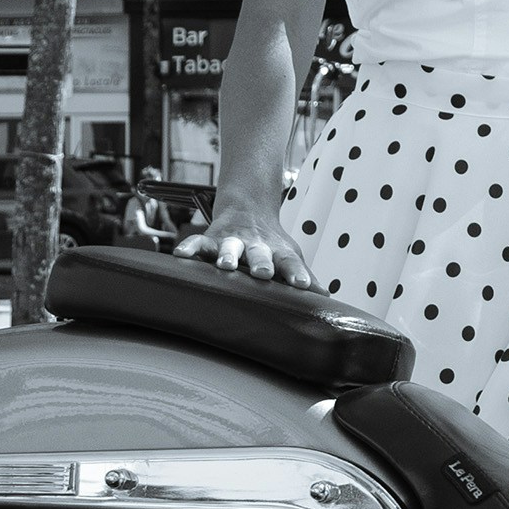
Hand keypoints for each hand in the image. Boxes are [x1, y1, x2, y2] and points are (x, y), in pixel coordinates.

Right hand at [174, 199, 317, 288]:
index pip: (291, 263)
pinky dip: (190, 247)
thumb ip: (305, 276)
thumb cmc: (272, 243)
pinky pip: (199, 242)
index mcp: (278, 252)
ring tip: (225, 265)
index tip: (303, 285)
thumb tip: (326, 299)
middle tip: (263, 273)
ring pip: (229, 247)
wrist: (249, 209)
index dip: (297, 273)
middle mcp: (256, 246)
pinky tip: (181, 254)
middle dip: (261, 263)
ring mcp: (233, 241)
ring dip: (228, 254)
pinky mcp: (212, 238)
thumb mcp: (291, 256)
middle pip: (259, 254)